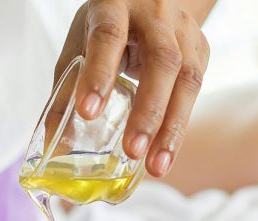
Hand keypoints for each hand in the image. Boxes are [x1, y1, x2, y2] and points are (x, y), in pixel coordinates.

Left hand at [55, 0, 210, 177]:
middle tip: (133, 151)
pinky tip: (166, 153)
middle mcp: (155, 15)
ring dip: (172, 128)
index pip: (109, 37)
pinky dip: (179, 126)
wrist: (150, 1)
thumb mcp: (80, 46)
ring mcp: (184, 31)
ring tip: (156, 166)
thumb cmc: (107, 27)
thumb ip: (66, 91)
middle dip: (148, 111)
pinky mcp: (201, 50)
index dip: (99, 74)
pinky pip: (195, 92)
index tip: (88, 112)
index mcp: (114, 6)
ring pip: (187, 79)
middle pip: (161, 60)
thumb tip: (56, 144)